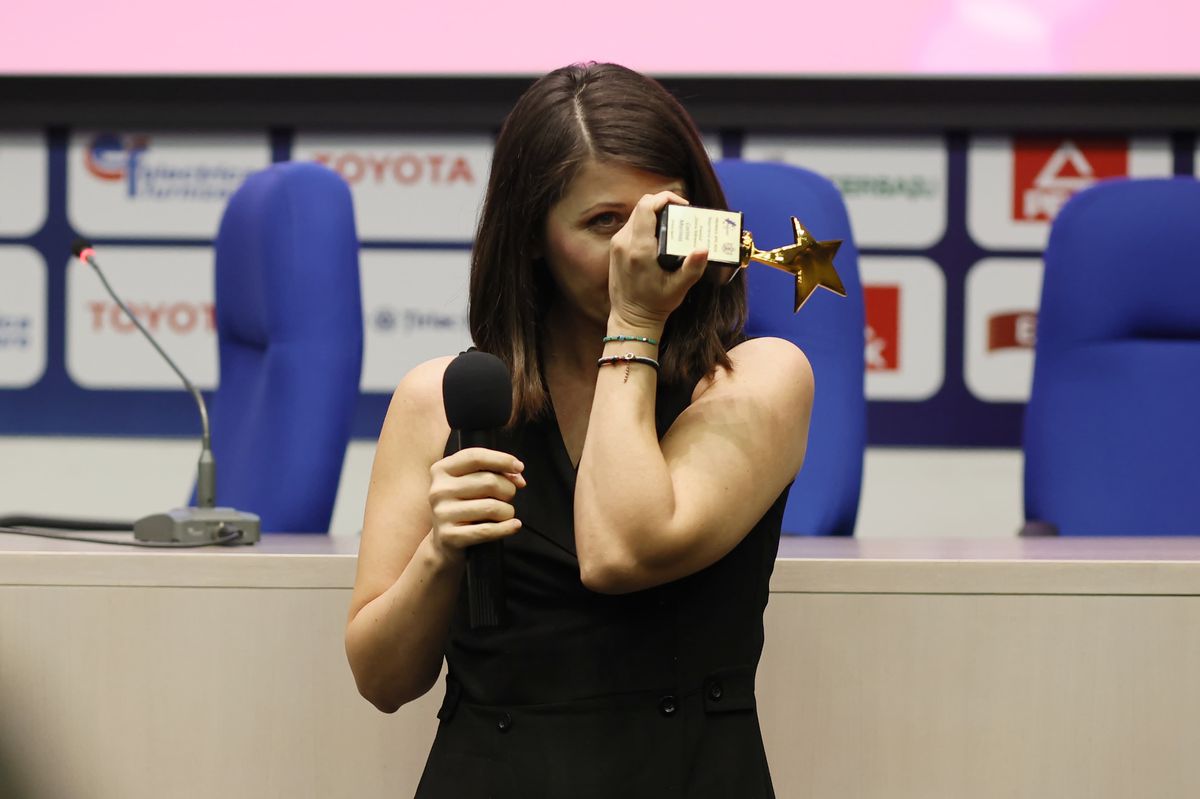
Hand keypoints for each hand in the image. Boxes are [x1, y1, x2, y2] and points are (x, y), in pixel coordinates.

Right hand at [428, 448, 524, 559]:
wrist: (443, 542)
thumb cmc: (463, 506)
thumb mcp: (470, 483)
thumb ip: (494, 472)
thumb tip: (518, 477)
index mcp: (442, 470)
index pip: (475, 457)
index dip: (502, 460)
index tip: (519, 467)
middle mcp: (439, 490)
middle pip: (489, 482)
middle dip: (508, 490)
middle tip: (507, 497)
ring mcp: (442, 513)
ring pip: (492, 507)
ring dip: (507, 511)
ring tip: (504, 514)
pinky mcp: (449, 536)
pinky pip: (487, 530)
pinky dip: (507, 528)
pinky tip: (514, 525)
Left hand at [608, 191, 708, 329]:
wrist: (631, 318)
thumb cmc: (655, 304)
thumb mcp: (678, 287)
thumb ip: (692, 267)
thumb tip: (704, 248)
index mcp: (639, 248)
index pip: (647, 206)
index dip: (666, 198)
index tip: (683, 206)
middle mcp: (624, 242)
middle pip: (643, 206)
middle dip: (664, 205)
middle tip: (682, 217)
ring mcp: (617, 244)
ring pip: (637, 215)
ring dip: (656, 215)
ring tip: (674, 228)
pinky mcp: (616, 248)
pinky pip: (632, 226)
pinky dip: (647, 225)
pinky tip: (661, 238)